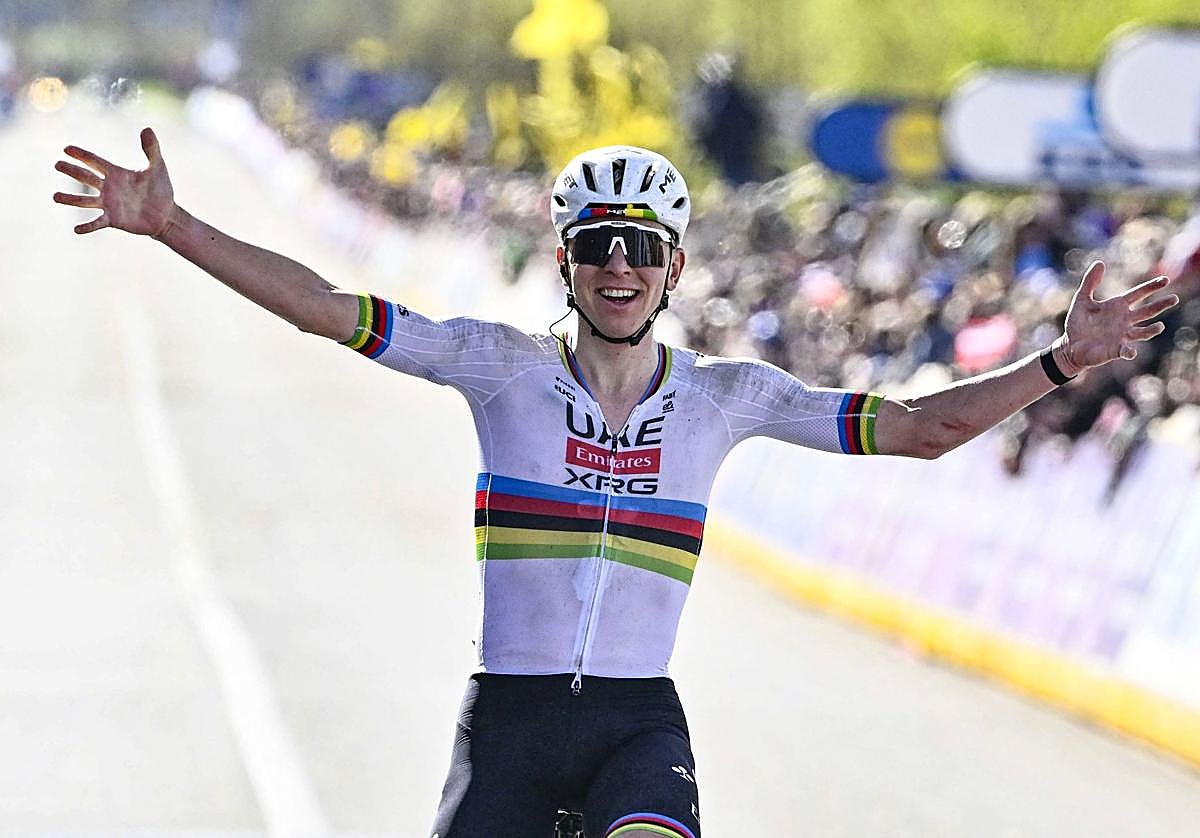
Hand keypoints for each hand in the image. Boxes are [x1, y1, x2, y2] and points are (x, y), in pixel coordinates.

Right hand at [52, 127, 176, 237]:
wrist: (166, 214)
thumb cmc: (160, 190)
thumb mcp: (158, 168)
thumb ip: (151, 149)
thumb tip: (147, 128)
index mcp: (116, 174)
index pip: (95, 161)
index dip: (81, 155)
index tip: (67, 149)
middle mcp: (109, 188)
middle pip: (86, 177)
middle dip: (71, 171)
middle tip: (57, 165)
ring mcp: (109, 204)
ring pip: (85, 201)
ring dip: (70, 199)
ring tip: (55, 197)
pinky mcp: (114, 220)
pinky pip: (97, 222)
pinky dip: (87, 226)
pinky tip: (76, 229)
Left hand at [1057, 260, 1179, 374]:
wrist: (1070, 345)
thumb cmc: (1077, 323)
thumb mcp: (1081, 300)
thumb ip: (1090, 282)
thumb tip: (1100, 263)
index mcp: (1118, 306)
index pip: (1139, 294)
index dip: (1151, 286)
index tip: (1165, 279)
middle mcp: (1125, 320)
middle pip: (1148, 311)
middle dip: (1161, 305)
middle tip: (1175, 298)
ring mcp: (1123, 335)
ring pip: (1143, 332)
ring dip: (1152, 330)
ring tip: (1160, 326)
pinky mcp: (1116, 350)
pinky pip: (1126, 351)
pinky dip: (1129, 351)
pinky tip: (1130, 351)